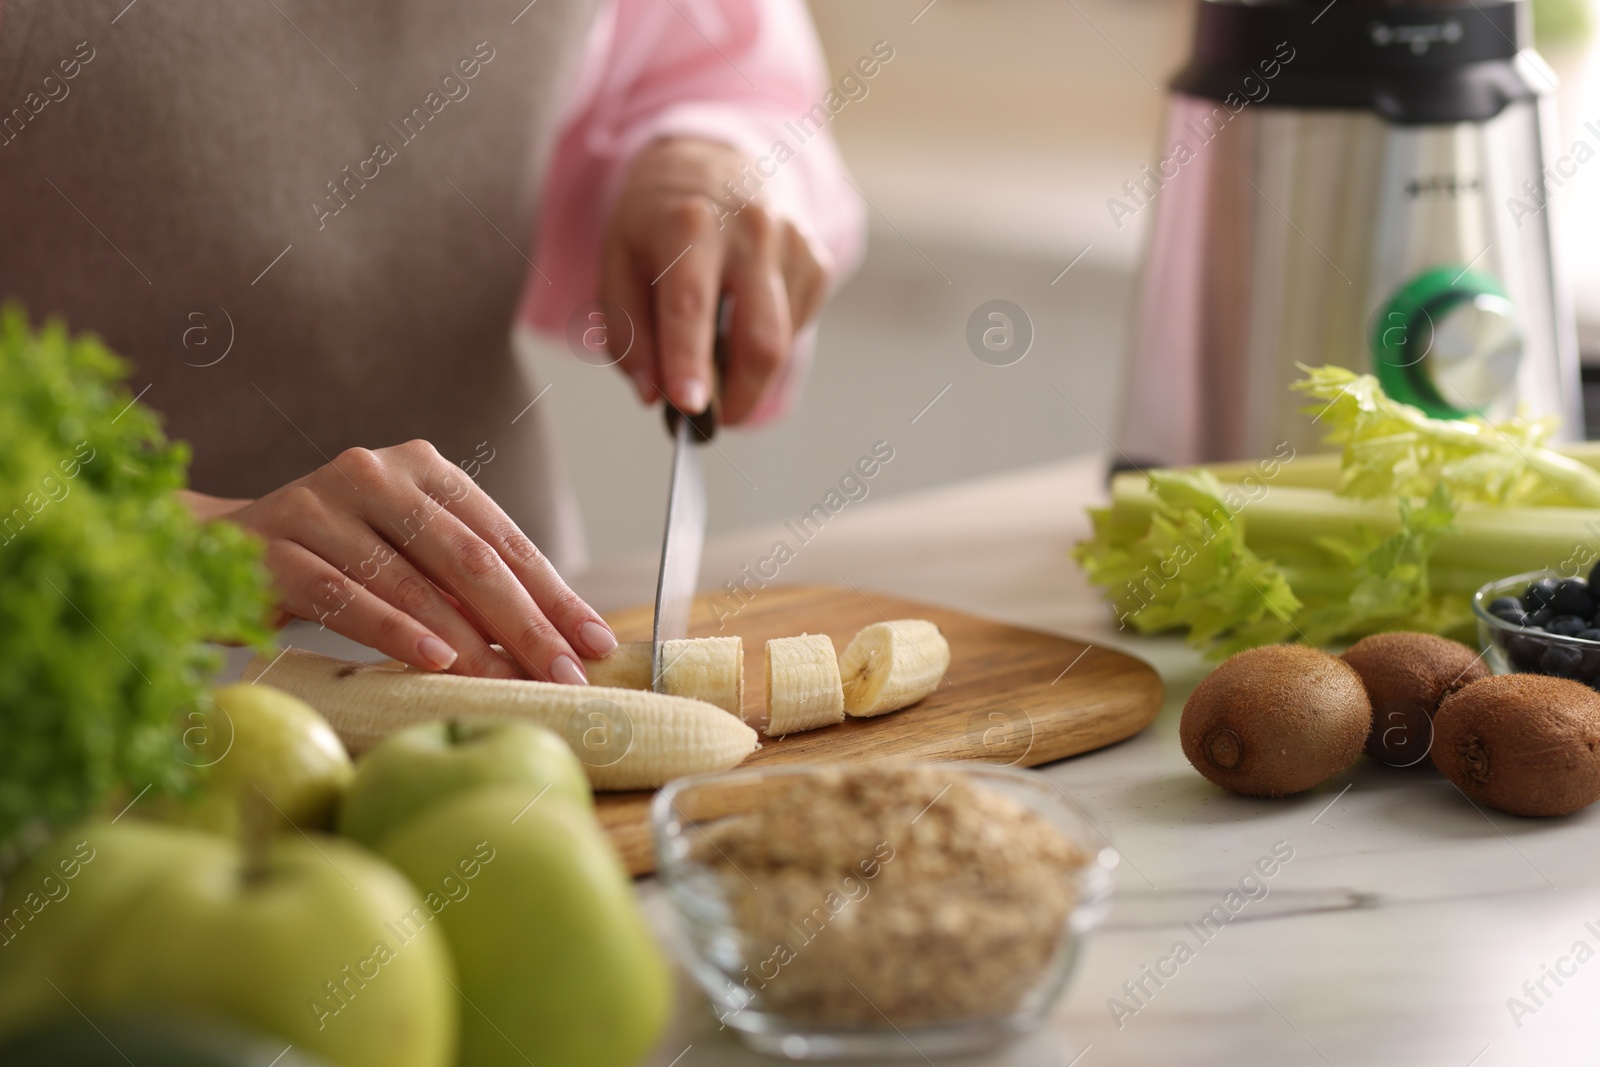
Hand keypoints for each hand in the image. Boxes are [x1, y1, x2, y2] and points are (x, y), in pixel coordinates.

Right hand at [185, 441, 616, 680]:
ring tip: (510, 681)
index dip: (555, 594)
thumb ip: (467, 586)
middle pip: (469, 557)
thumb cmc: (333, 559)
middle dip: (525, 622)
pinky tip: (434, 661)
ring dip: (469, 640)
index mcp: (423, 469)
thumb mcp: (406, 556)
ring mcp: (319, 506)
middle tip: (564, 674)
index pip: (505, 538)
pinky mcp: (272, 548)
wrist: (212, 549)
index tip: (596, 643)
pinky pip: (343, 595)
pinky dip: (394, 630)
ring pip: (412, 580)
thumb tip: (554, 645)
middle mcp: (375, 474)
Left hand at [601, 137, 831, 424]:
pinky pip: (796, 327)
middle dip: (739, 396)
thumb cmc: (658, 218)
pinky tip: (742, 321)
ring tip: (717, 362)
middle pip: (760, 339)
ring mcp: (792, 244)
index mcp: (689, 225)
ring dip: (750, 375)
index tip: (689, 408)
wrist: (715, 158)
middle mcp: (750, 230)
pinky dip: (767, 344)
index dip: (689, 362)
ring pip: (783, 342)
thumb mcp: (617, 261)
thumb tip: (653, 395)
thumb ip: (627, 331)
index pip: (691, 305)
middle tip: (713, 419)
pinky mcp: (817, 260)